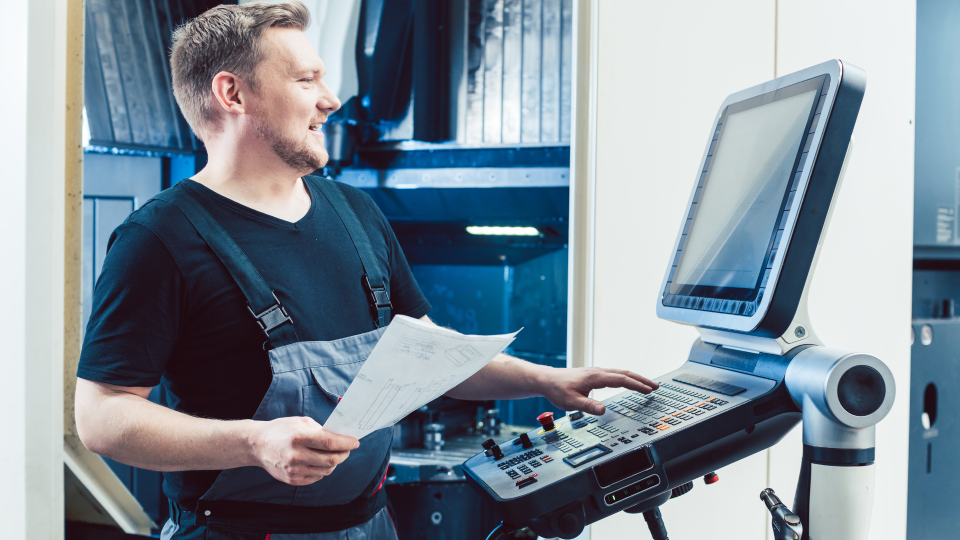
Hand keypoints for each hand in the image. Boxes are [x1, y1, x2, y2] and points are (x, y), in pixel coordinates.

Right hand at [249, 416, 358, 485]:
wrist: (257, 445)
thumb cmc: (282, 430)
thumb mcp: (301, 422)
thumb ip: (320, 430)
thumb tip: (340, 438)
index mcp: (299, 437)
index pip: (330, 443)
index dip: (346, 443)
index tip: (355, 442)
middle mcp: (296, 455)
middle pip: (331, 460)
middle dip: (344, 455)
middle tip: (347, 450)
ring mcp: (293, 470)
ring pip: (325, 471)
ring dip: (334, 463)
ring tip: (333, 455)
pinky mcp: (291, 479)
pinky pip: (315, 478)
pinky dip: (322, 470)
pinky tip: (319, 462)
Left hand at [539, 367, 657, 415]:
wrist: (547, 380)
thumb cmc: (558, 390)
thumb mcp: (571, 402)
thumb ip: (587, 406)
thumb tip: (603, 410)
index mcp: (595, 377)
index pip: (621, 379)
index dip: (636, 385)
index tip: (649, 390)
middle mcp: (598, 372)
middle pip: (625, 373)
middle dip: (642, 380)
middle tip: (656, 386)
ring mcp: (597, 372)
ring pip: (621, 372)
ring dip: (636, 378)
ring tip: (648, 385)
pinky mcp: (595, 374)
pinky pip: (616, 374)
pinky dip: (627, 377)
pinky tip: (630, 382)